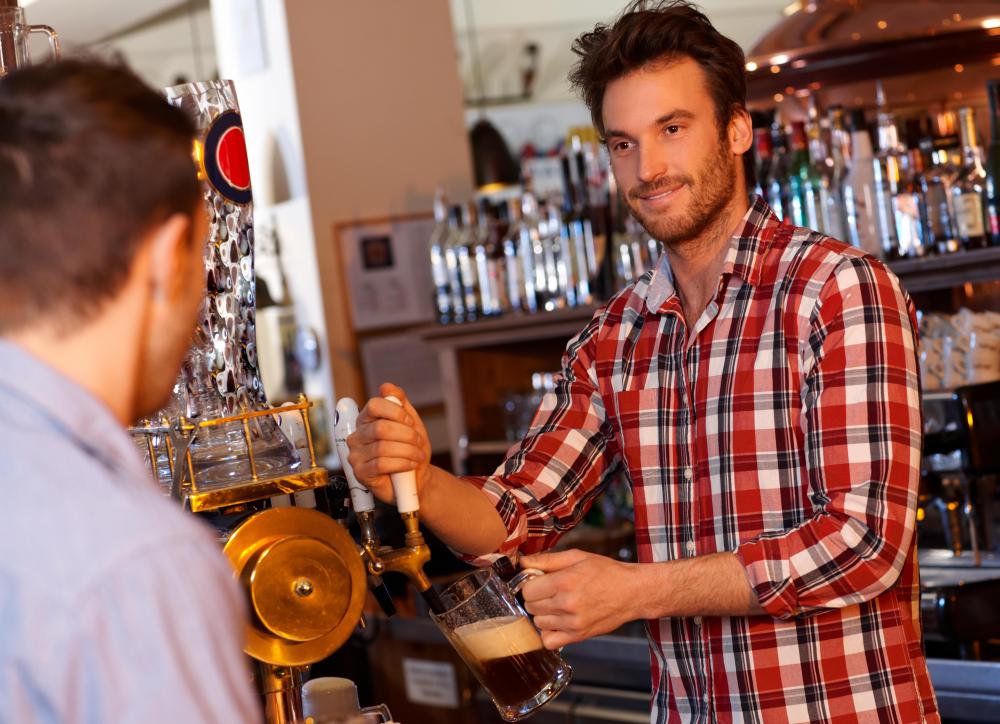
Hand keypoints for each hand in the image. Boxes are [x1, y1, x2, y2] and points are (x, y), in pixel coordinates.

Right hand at [346, 383, 430, 503]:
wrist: (417, 479)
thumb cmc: (411, 450)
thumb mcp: (411, 423)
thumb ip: (400, 403)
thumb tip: (387, 386)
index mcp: (367, 420)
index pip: (374, 405)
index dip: (396, 412)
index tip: (410, 422)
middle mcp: (357, 436)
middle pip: (381, 428)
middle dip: (406, 435)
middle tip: (418, 443)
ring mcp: (356, 455)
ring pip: (383, 447)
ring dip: (407, 451)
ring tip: (417, 456)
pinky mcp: (360, 473)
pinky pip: (382, 464)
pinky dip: (401, 463)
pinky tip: (410, 465)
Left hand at [519, 549, 640, 648]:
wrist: (632, 592)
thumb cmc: (606, 572)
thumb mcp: (577, 557)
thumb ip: (547, 560)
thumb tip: (523, 562)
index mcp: (564, 582)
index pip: (527, 590)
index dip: (531, 584)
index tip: (539, 581)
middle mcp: (567, 604)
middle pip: (531, 606)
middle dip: (536, 597)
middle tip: (549, 591)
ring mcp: (572, 623)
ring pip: (538, 623)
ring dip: (543, 614)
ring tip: (556, 605)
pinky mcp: (578, 636)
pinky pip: (549, 641)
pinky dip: (549, 632)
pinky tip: (558, 621)